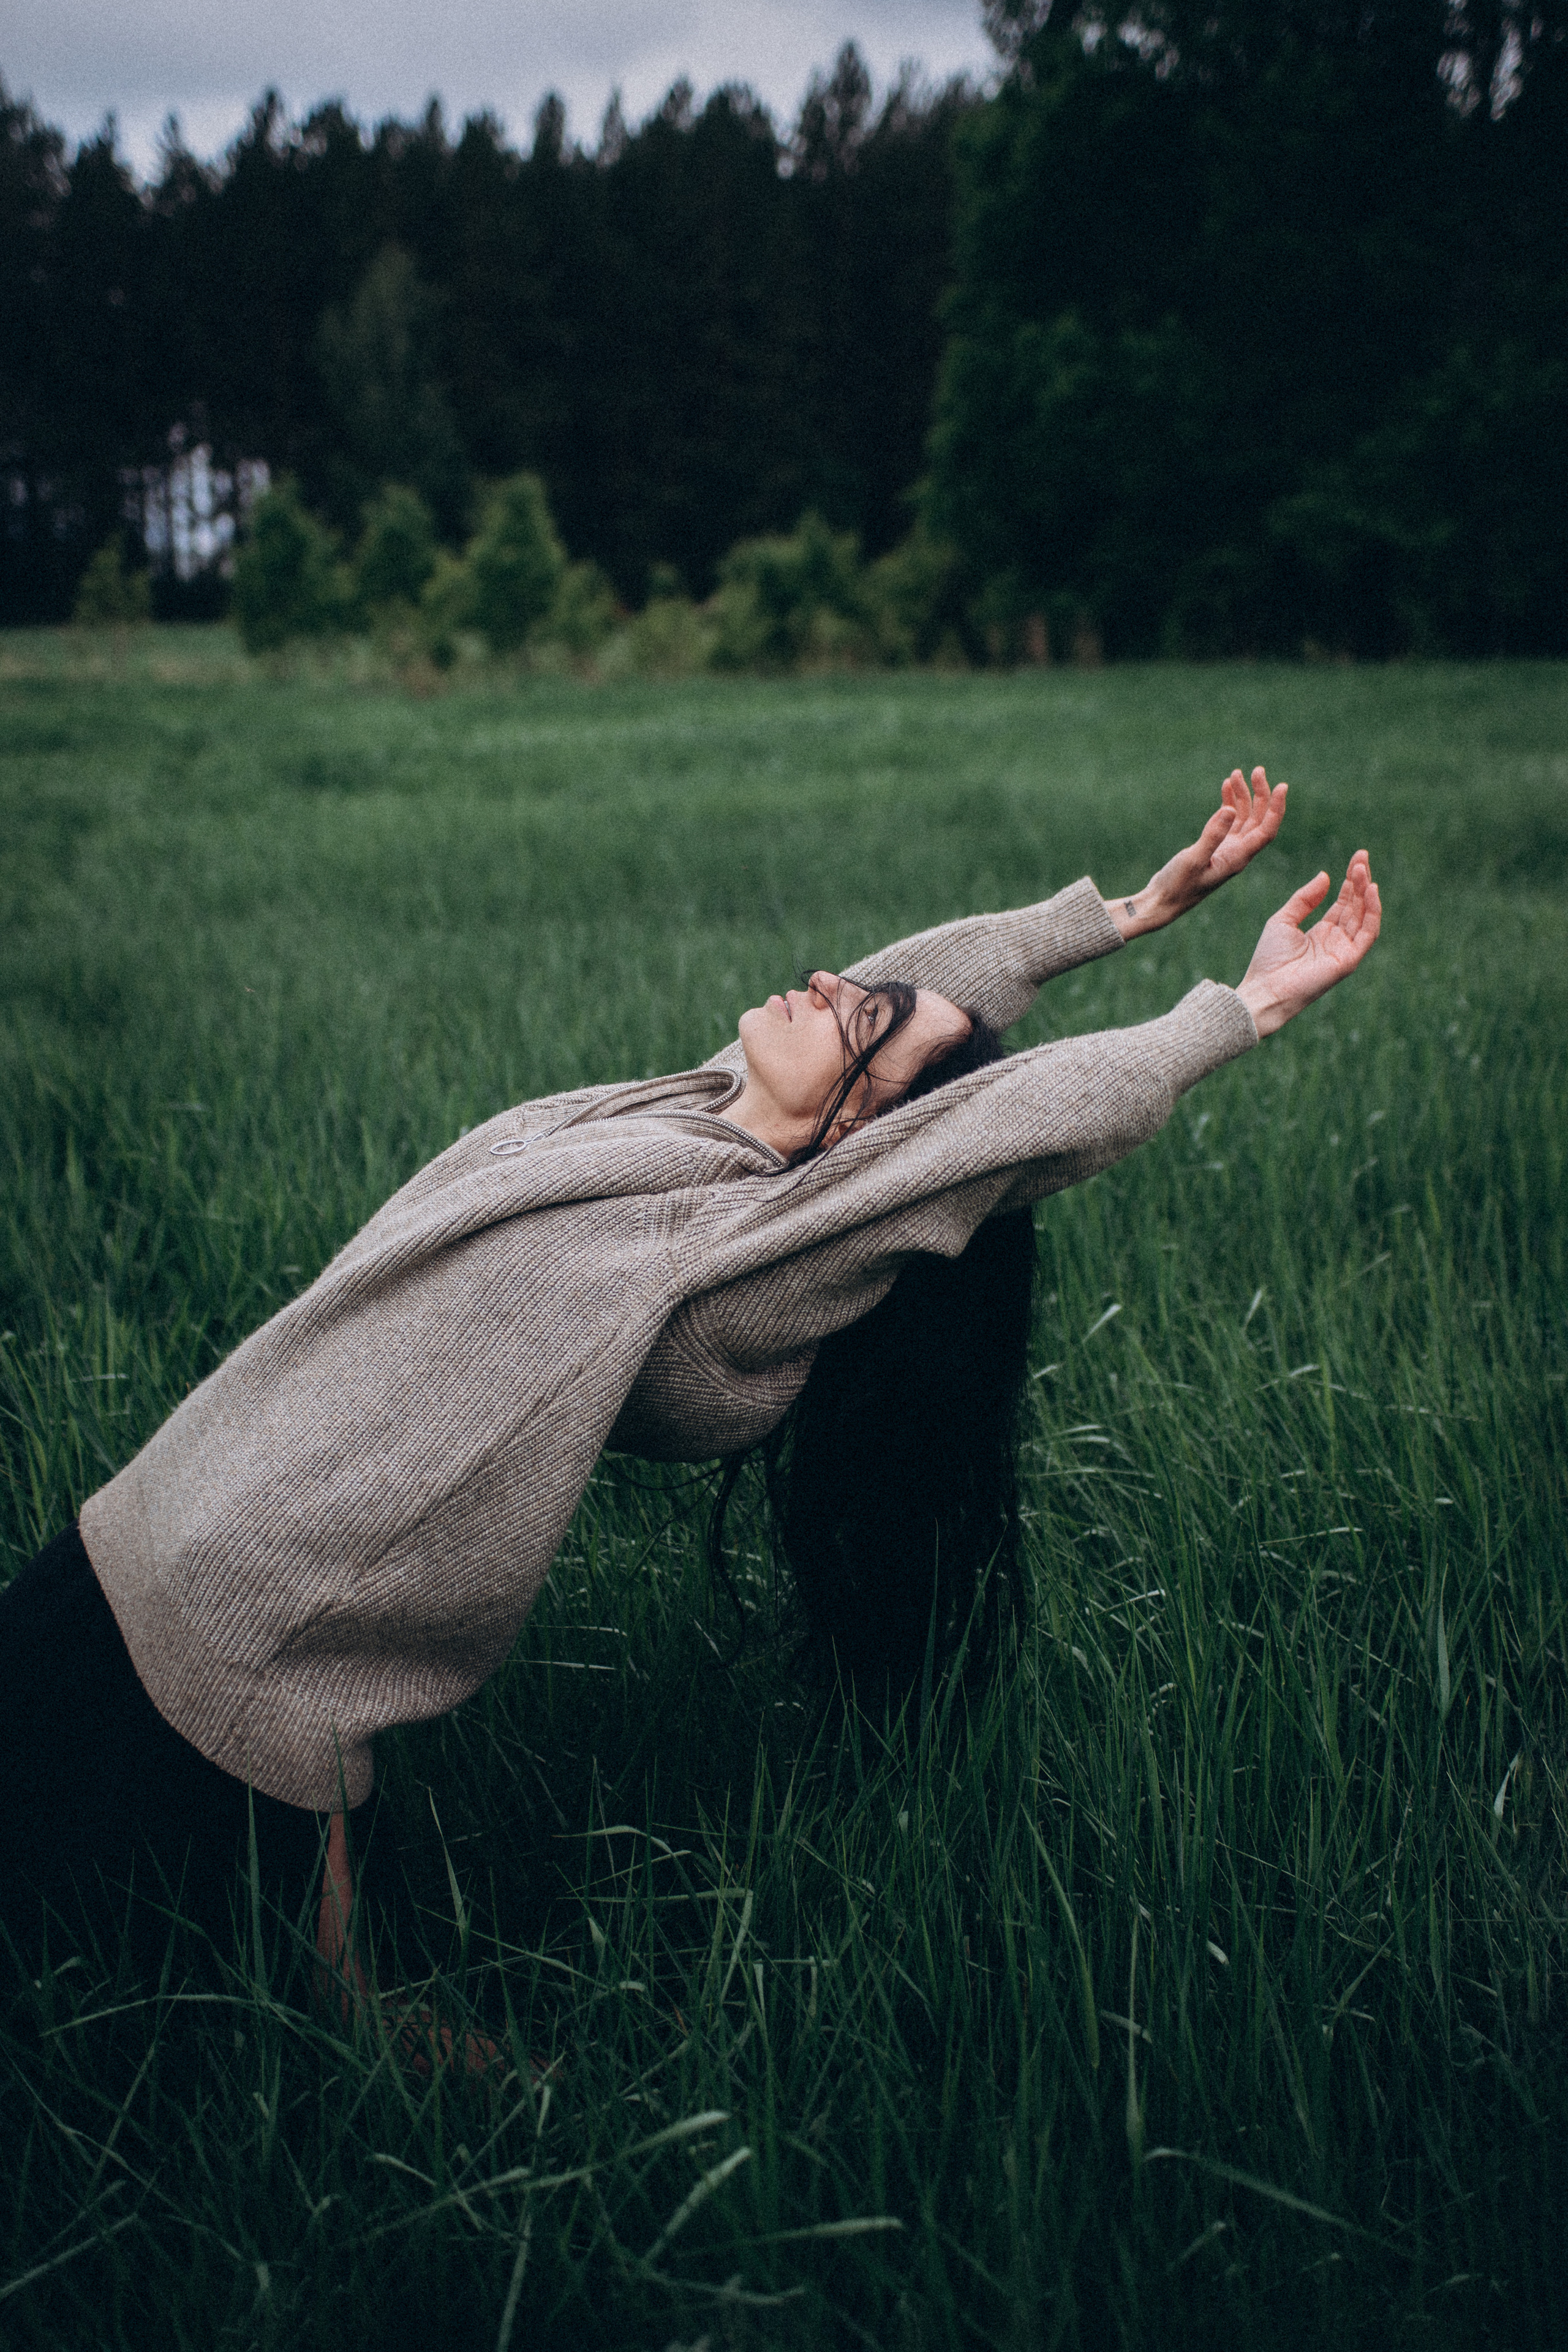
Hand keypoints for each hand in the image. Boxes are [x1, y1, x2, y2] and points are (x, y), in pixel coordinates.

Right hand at [1108, 767, 1286, 938]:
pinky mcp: (1215, 848)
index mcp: (1239, 858)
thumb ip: (1212, 835)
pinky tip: (1225, 788)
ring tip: (1235, 774)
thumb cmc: (1177, 886)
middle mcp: (1238, 853)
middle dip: (1260, 794)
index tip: (1281, 785)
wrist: (1161, 902)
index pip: (1267, 830)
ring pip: (1243, 818)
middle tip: (1256, 770)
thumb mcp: (1193, 859)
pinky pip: (1229, 822)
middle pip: (1259, 819)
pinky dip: (1229, 803)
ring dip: (1242, 796)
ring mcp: (1227, 850)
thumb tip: (1230, 809)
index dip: (1276, 808)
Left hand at [1235, 852, 1380, 1037]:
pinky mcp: (1349, 961)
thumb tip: (1325, 875)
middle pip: (1356, 906)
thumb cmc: (1269, 959)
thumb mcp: (1283, 920)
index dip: (1350, 882)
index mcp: (1322, 933)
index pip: (1344, 903)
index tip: (1356, 859)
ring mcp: (1344, 951)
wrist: (1265, 989)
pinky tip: (1370, 890)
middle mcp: (1337, 941)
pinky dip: (1372, 912)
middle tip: (1362, 856)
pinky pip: (1367, 934)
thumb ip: (1304, 899)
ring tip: (1362, 869)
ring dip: (1366, 892)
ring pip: (1364, 916)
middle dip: (1360, 881)